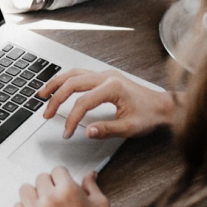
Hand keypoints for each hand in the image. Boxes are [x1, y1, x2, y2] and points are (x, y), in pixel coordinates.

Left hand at [14, 167, 122, 206]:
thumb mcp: (100, 204)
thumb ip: (91, 186)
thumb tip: (90, 174)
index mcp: (68, 190)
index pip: (57, 170)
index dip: (62, 177)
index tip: (63, 184)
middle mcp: (50, 199)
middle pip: (40, 178)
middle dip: (49, 185)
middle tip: (56, 196)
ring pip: (25, 190)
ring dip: (34, 194)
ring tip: (43, 203)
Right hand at [40, 68, 176, 138]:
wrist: (163, 106)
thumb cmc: (150, 115)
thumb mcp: (130, 128)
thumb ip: (107, 130)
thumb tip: (87, 131)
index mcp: (112, 87)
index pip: (83, 102)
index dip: (72, 119)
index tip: (67, 132)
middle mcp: (107, 77)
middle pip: (72, 83)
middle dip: (56, 99)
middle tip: (46, 114)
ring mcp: (106, 74)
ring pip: (74, 73)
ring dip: (57, 83)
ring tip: (43, 94)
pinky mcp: (106, 77)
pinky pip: (80, 74)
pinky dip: (66, 80)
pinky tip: (59, 87)